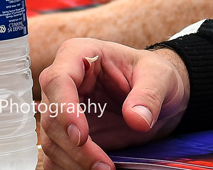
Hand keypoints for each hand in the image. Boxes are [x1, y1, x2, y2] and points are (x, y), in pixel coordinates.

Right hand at [39, 39, 189, 169]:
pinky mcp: (67, 136)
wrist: (161, 96)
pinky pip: (56, 158)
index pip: (58, 80)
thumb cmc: (155, 76)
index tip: (82, 136)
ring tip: (105, 169)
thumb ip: (149, 94)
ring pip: (51, 141)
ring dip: (74, 162)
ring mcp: (63, 111)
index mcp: (80, 54)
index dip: (65, 109)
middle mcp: (64, 82)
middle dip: (74, 147)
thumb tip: (137, 119)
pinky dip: (71, 168)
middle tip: (103, 165)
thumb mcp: (160, 76)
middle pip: (51, 117)